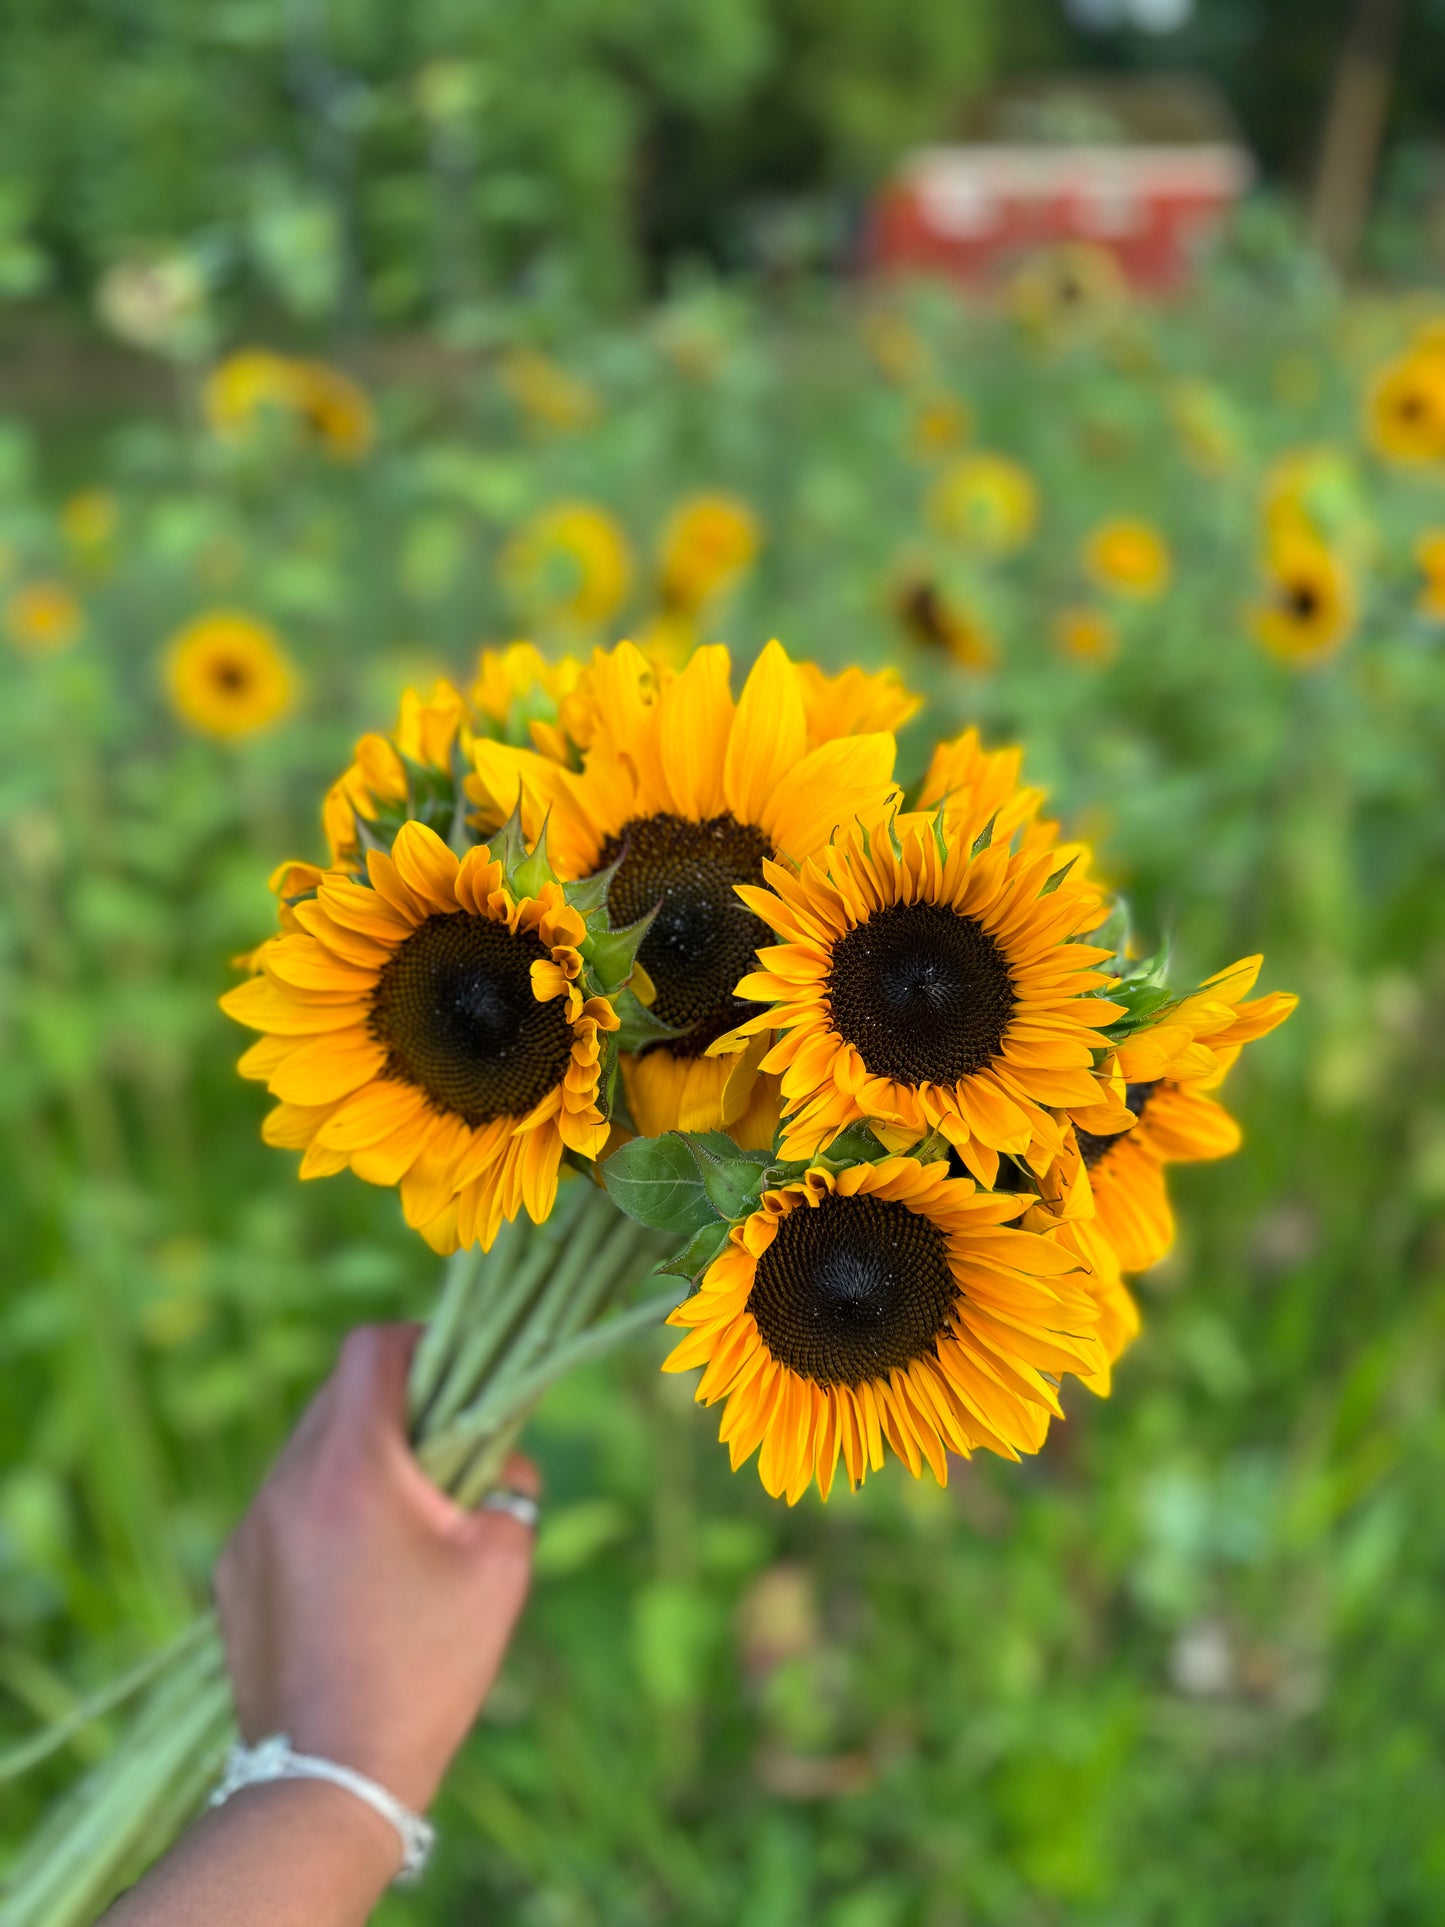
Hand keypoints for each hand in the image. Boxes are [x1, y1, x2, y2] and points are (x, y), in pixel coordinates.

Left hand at [215, 1323, 537, 1814]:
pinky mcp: (234, 1574)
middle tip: (448, 1449)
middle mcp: (288, 1481)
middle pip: (339, 1395)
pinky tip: (362, 1573)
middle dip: (398, 1405)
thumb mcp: (500, 1565)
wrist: (329, 1778)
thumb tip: (504, 1463)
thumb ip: (510, 1488)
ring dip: (360, 1459)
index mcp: (352, 1464)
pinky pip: (285, 1508)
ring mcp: (251, 1529)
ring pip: (309, 1451)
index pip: (372, 1347)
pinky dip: (326, 1511)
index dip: (421, 1340)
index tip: (458, 1371)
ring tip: (407, 1521)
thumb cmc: (428, 1666)